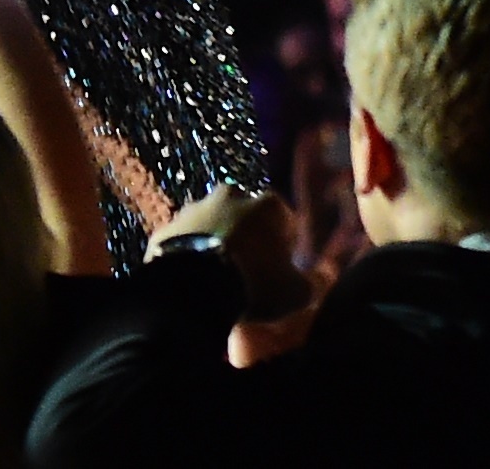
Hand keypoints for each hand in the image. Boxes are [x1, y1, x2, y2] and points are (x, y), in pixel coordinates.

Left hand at [152, 187, 305, 322]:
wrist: (192, 289)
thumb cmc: (253, 285)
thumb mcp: (295, 292)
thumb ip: (313, 282)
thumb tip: (323, 275)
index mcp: (266, 205)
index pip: (283, 217)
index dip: (284, 241)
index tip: (282, 264)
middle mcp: (230, 196)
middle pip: (243, 213)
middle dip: (247, 234)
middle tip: (247, 267)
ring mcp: (193, 209)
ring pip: (210, 222)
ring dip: (214, 240)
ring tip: (216, 274)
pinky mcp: (166, 228)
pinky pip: (182, 239)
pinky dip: (187, 253)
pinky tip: (191, 278)